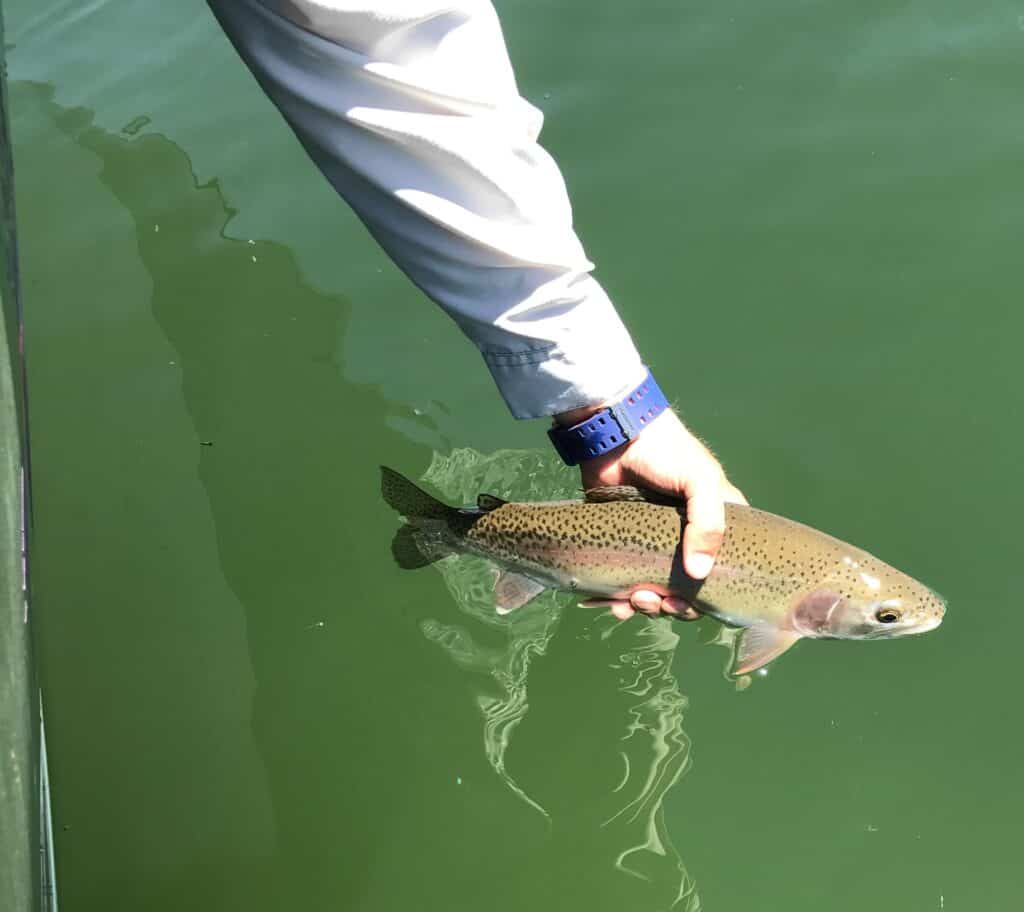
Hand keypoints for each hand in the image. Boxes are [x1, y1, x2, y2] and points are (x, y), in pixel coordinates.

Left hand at [558, 407, 747, 620]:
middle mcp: (687, 539)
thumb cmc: (666, 452)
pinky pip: (625, 584)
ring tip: (632, 601)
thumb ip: (708, 524)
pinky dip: (621, 600)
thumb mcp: (700, 481)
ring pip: (656, 592)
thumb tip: (699, 574)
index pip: (723, 572)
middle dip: (673, 605)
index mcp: (714, 524)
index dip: (710, 595)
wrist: (614, 435)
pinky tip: (614, 604)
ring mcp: (653, 544)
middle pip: (688, 591)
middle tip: (654, 601)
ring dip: (646, 605)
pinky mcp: (622, 545)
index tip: (688, 601)